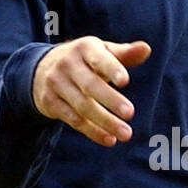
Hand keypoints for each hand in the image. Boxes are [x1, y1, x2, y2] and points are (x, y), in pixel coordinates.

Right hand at [32, 36, 150, 145]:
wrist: (41, 69)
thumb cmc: (84, 60)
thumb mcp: (101, 52)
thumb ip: (124, 54)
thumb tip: (146, 49)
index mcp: (84, 48)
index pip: (99, 59)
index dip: (111, 69)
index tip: (125, 81)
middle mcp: (67, 64)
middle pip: (90, 85)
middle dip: (110, 100)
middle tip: (130, 113)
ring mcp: (56, 83)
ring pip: (82, 106)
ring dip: (105, 122)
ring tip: (126, 134)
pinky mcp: (50, 102)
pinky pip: (73, 120)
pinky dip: (92, 131)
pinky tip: (109, 139)